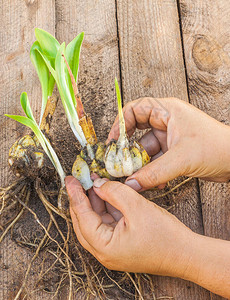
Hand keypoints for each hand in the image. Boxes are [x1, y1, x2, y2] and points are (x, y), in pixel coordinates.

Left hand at [65, 175, 192, 274]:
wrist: (186, 254)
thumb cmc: (165, 236)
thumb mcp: (137, 207)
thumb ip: (114, 192)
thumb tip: (98, 184)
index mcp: (104, 247)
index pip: (82, 217)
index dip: (75, 195)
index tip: (70, 179)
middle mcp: (104, 251)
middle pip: (84, 221)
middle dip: (81, 199)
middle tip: (78, 180)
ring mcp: (112, 249)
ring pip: (95, 221)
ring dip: (94, 202)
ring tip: (93, 182)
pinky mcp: (121, 244)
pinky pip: (107, 223)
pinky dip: (106, 207)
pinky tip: (106, 193)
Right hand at [108, 97, 229, 190]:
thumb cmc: (217, 147)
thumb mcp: (181, 159)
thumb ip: (154, 173)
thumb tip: (131, 184)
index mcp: (167, 110)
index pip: (134, 109)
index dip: (120, 124)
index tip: (112, 142)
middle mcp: (166, 121)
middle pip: (136, 130)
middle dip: (127, 148)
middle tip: (118, 161)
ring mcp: (170, 136)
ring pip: (145, 148)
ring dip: (140, 164)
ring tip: (134, 178)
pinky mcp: (174, 151)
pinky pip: (155, 159)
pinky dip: (151, 170)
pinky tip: (152, 182)